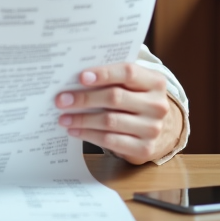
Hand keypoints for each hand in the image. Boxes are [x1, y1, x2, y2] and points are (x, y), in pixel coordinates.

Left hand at [54, 63, 182, 164]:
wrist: (158, 128)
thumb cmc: (135, 98)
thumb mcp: (132, 84)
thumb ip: (112, 77)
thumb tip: (75, 76)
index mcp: (155, 82)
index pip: (128, 72)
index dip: (104, 74)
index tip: (80, 77)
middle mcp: (157, 105)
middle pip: (115, 97)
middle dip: (84, 98)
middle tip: (61, 100)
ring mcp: (152, 128)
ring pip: (110, 121)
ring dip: (82, 119)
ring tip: (63, 118)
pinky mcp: (144, 148)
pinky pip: (111, 140)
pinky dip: (89, 135)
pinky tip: (75, 130)